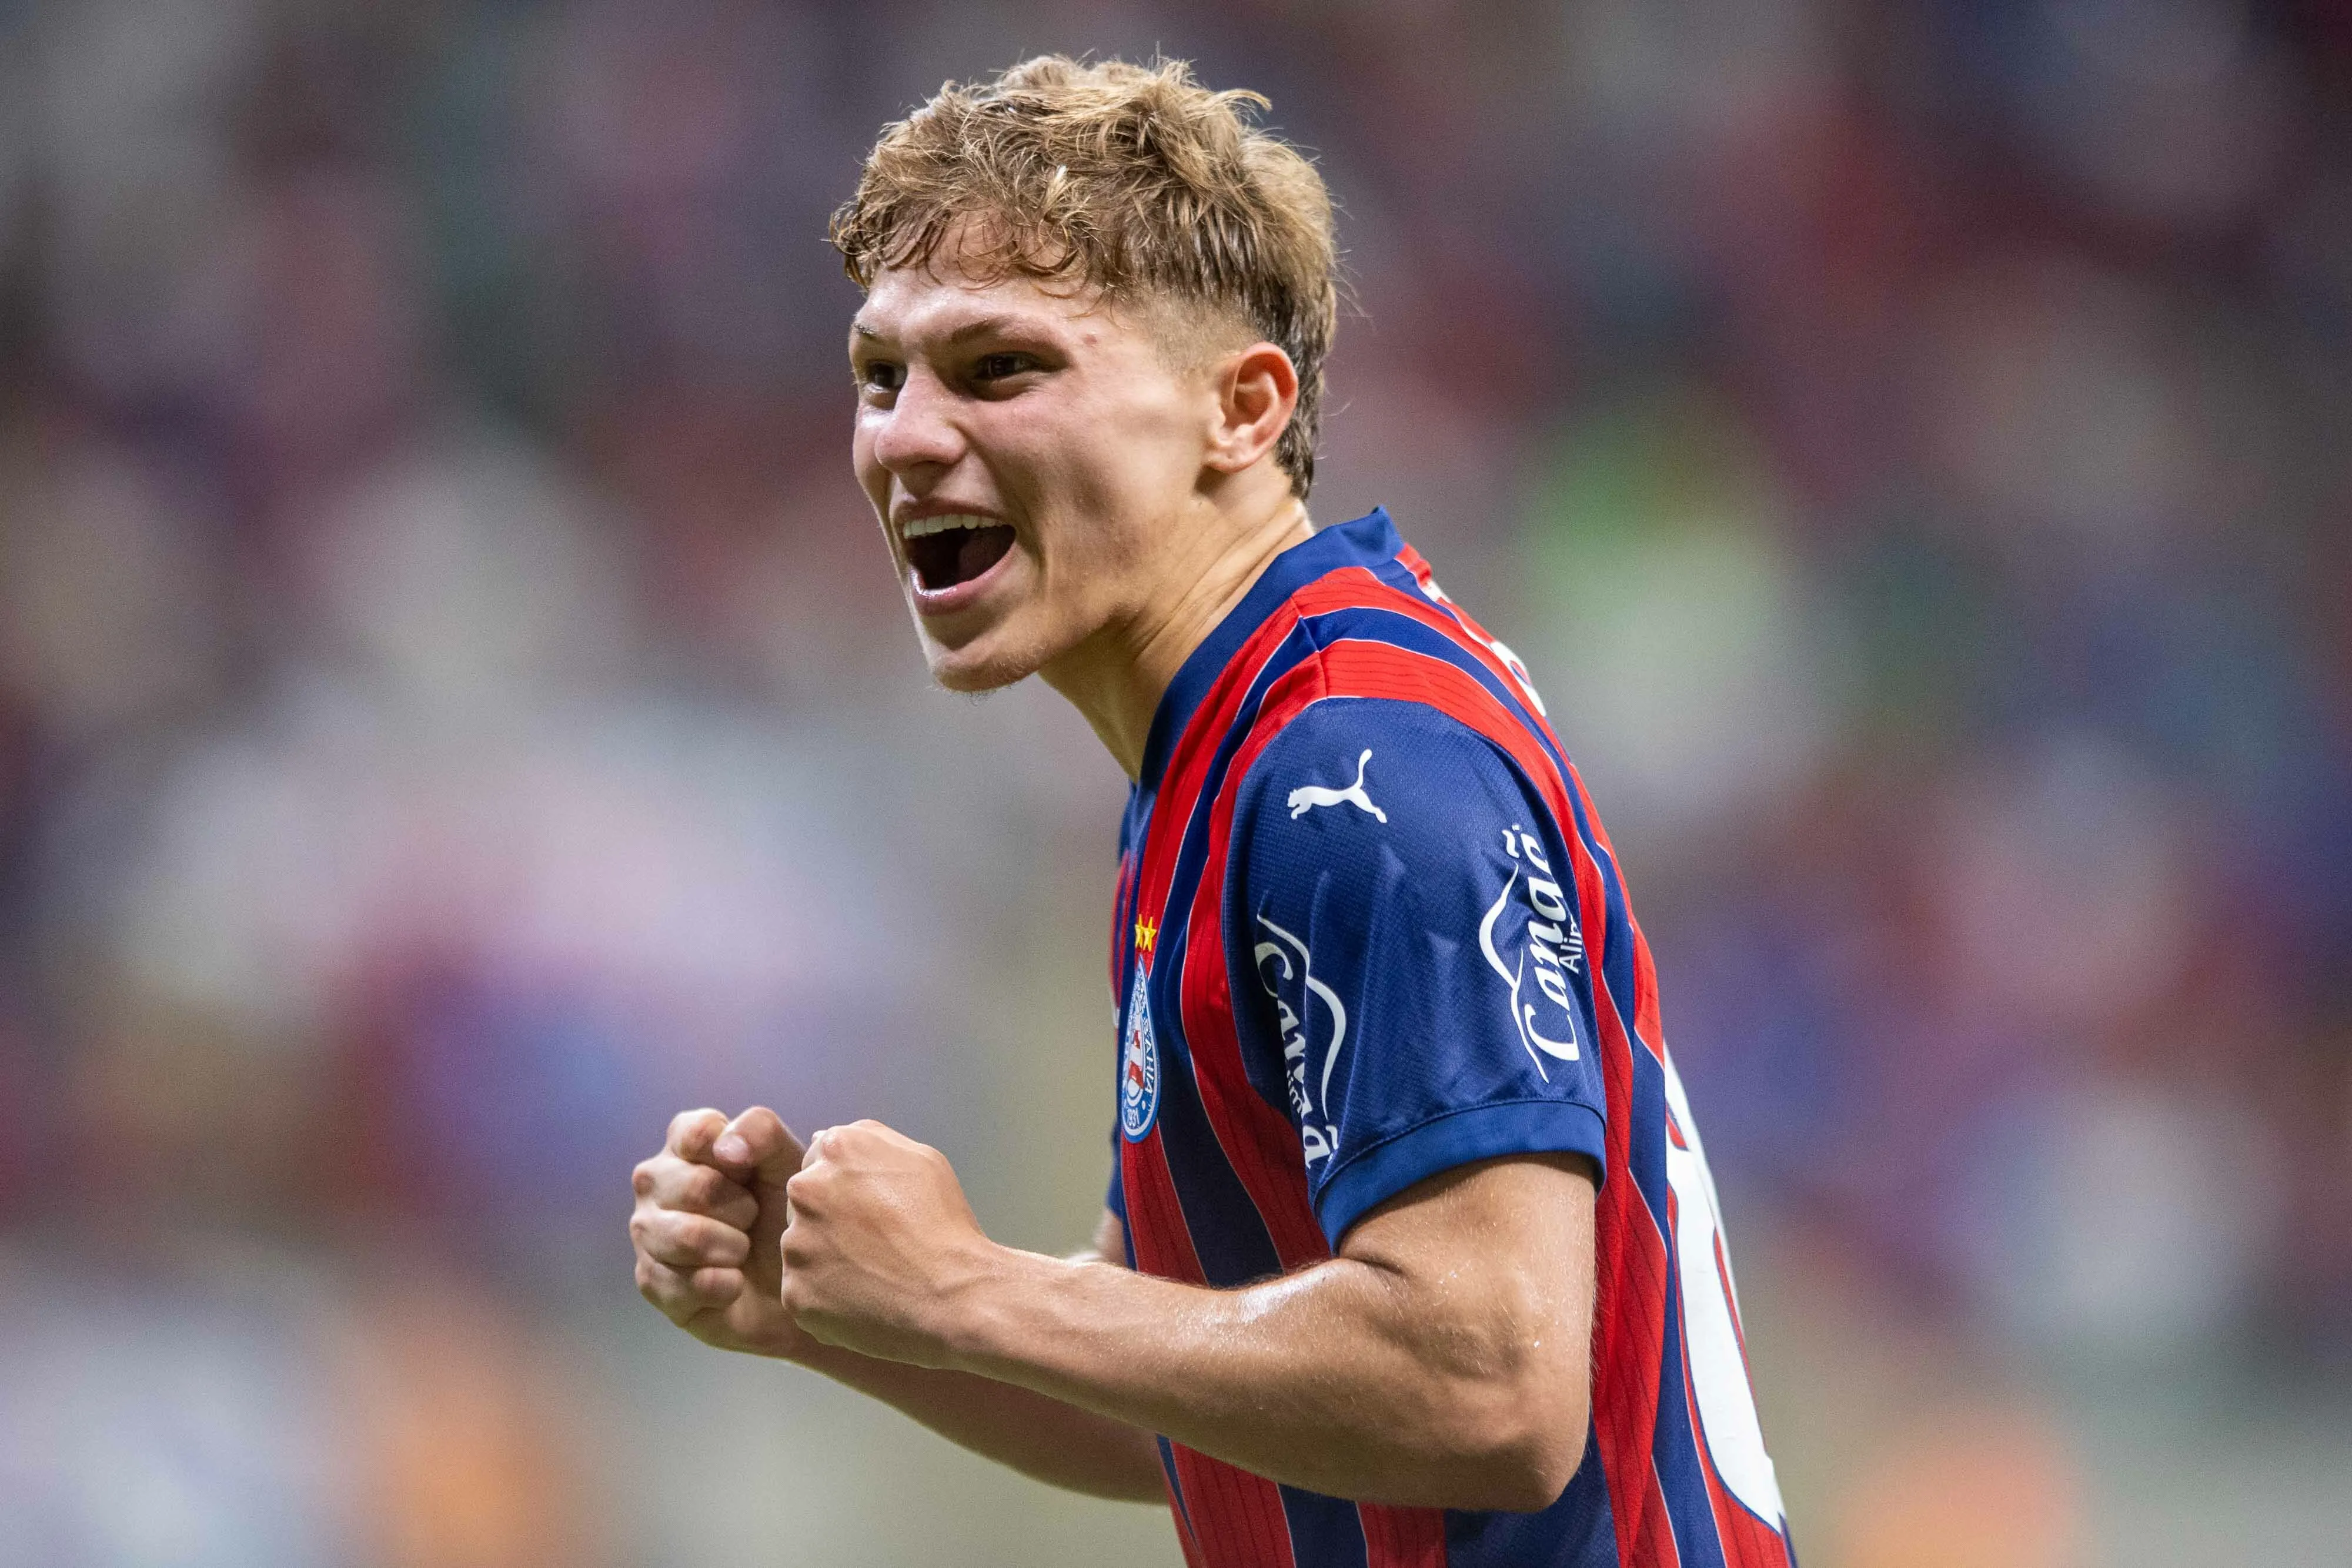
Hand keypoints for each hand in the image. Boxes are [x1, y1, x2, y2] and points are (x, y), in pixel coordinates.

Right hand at [630, 1105, 815, 1359]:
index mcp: (683, 1143)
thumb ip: (761, 1131)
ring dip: (733, 1248)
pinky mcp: (650, 1281)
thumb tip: (726, 1148)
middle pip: (696, 1188)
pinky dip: (725, 1285)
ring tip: (743, 1250)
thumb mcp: (787, 1160)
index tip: (752, 1173)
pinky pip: (686, 1284)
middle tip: (753, 1219)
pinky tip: (734, 1283)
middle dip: (742, 1209)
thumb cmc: (786, 1208)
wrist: (796, 1277)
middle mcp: (654, 1181)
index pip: (696, 1133)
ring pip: (687, 1237)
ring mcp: (646, 1231)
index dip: (736, 1157)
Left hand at [781, 1120, 1000, 1367]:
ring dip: (826, 1260)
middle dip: (831, 1222)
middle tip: (874, 1246)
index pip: (818, 1164)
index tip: (873, 1213)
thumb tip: (825, 1139)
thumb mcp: (923, 1160)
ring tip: (872, 1277)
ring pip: (802, 1249)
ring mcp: (796, 1244)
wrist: (953, 1297)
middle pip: (806, 1205)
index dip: (847, 1191)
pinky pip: (804, 1292)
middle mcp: (806, 1191)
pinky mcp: (795, 1293)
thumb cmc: (944, 1226)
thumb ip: (871, 1140)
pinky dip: (826, 1299)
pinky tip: (862, 1302)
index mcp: (836, 1150)